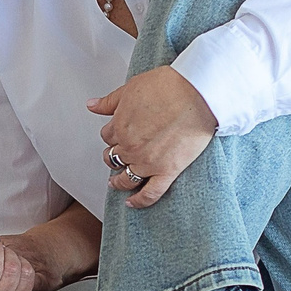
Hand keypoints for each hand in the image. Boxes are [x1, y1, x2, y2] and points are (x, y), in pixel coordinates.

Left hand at [90, 65, 217, 207]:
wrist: (198, 93)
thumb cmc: (170, 86)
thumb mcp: (131, 88)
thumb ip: (110, 101)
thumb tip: (92, 105)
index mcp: (120, 126)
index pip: (107, 137)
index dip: (113, 136)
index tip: (118, 136)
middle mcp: (130, 147)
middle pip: (114, 158)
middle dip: (113, 157)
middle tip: (117, 157)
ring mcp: (147, 162)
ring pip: (126, 178)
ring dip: (119, 182)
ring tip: (117, 183)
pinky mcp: (167, 171)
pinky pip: (149, 193)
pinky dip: (139, 201)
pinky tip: (132, 203)